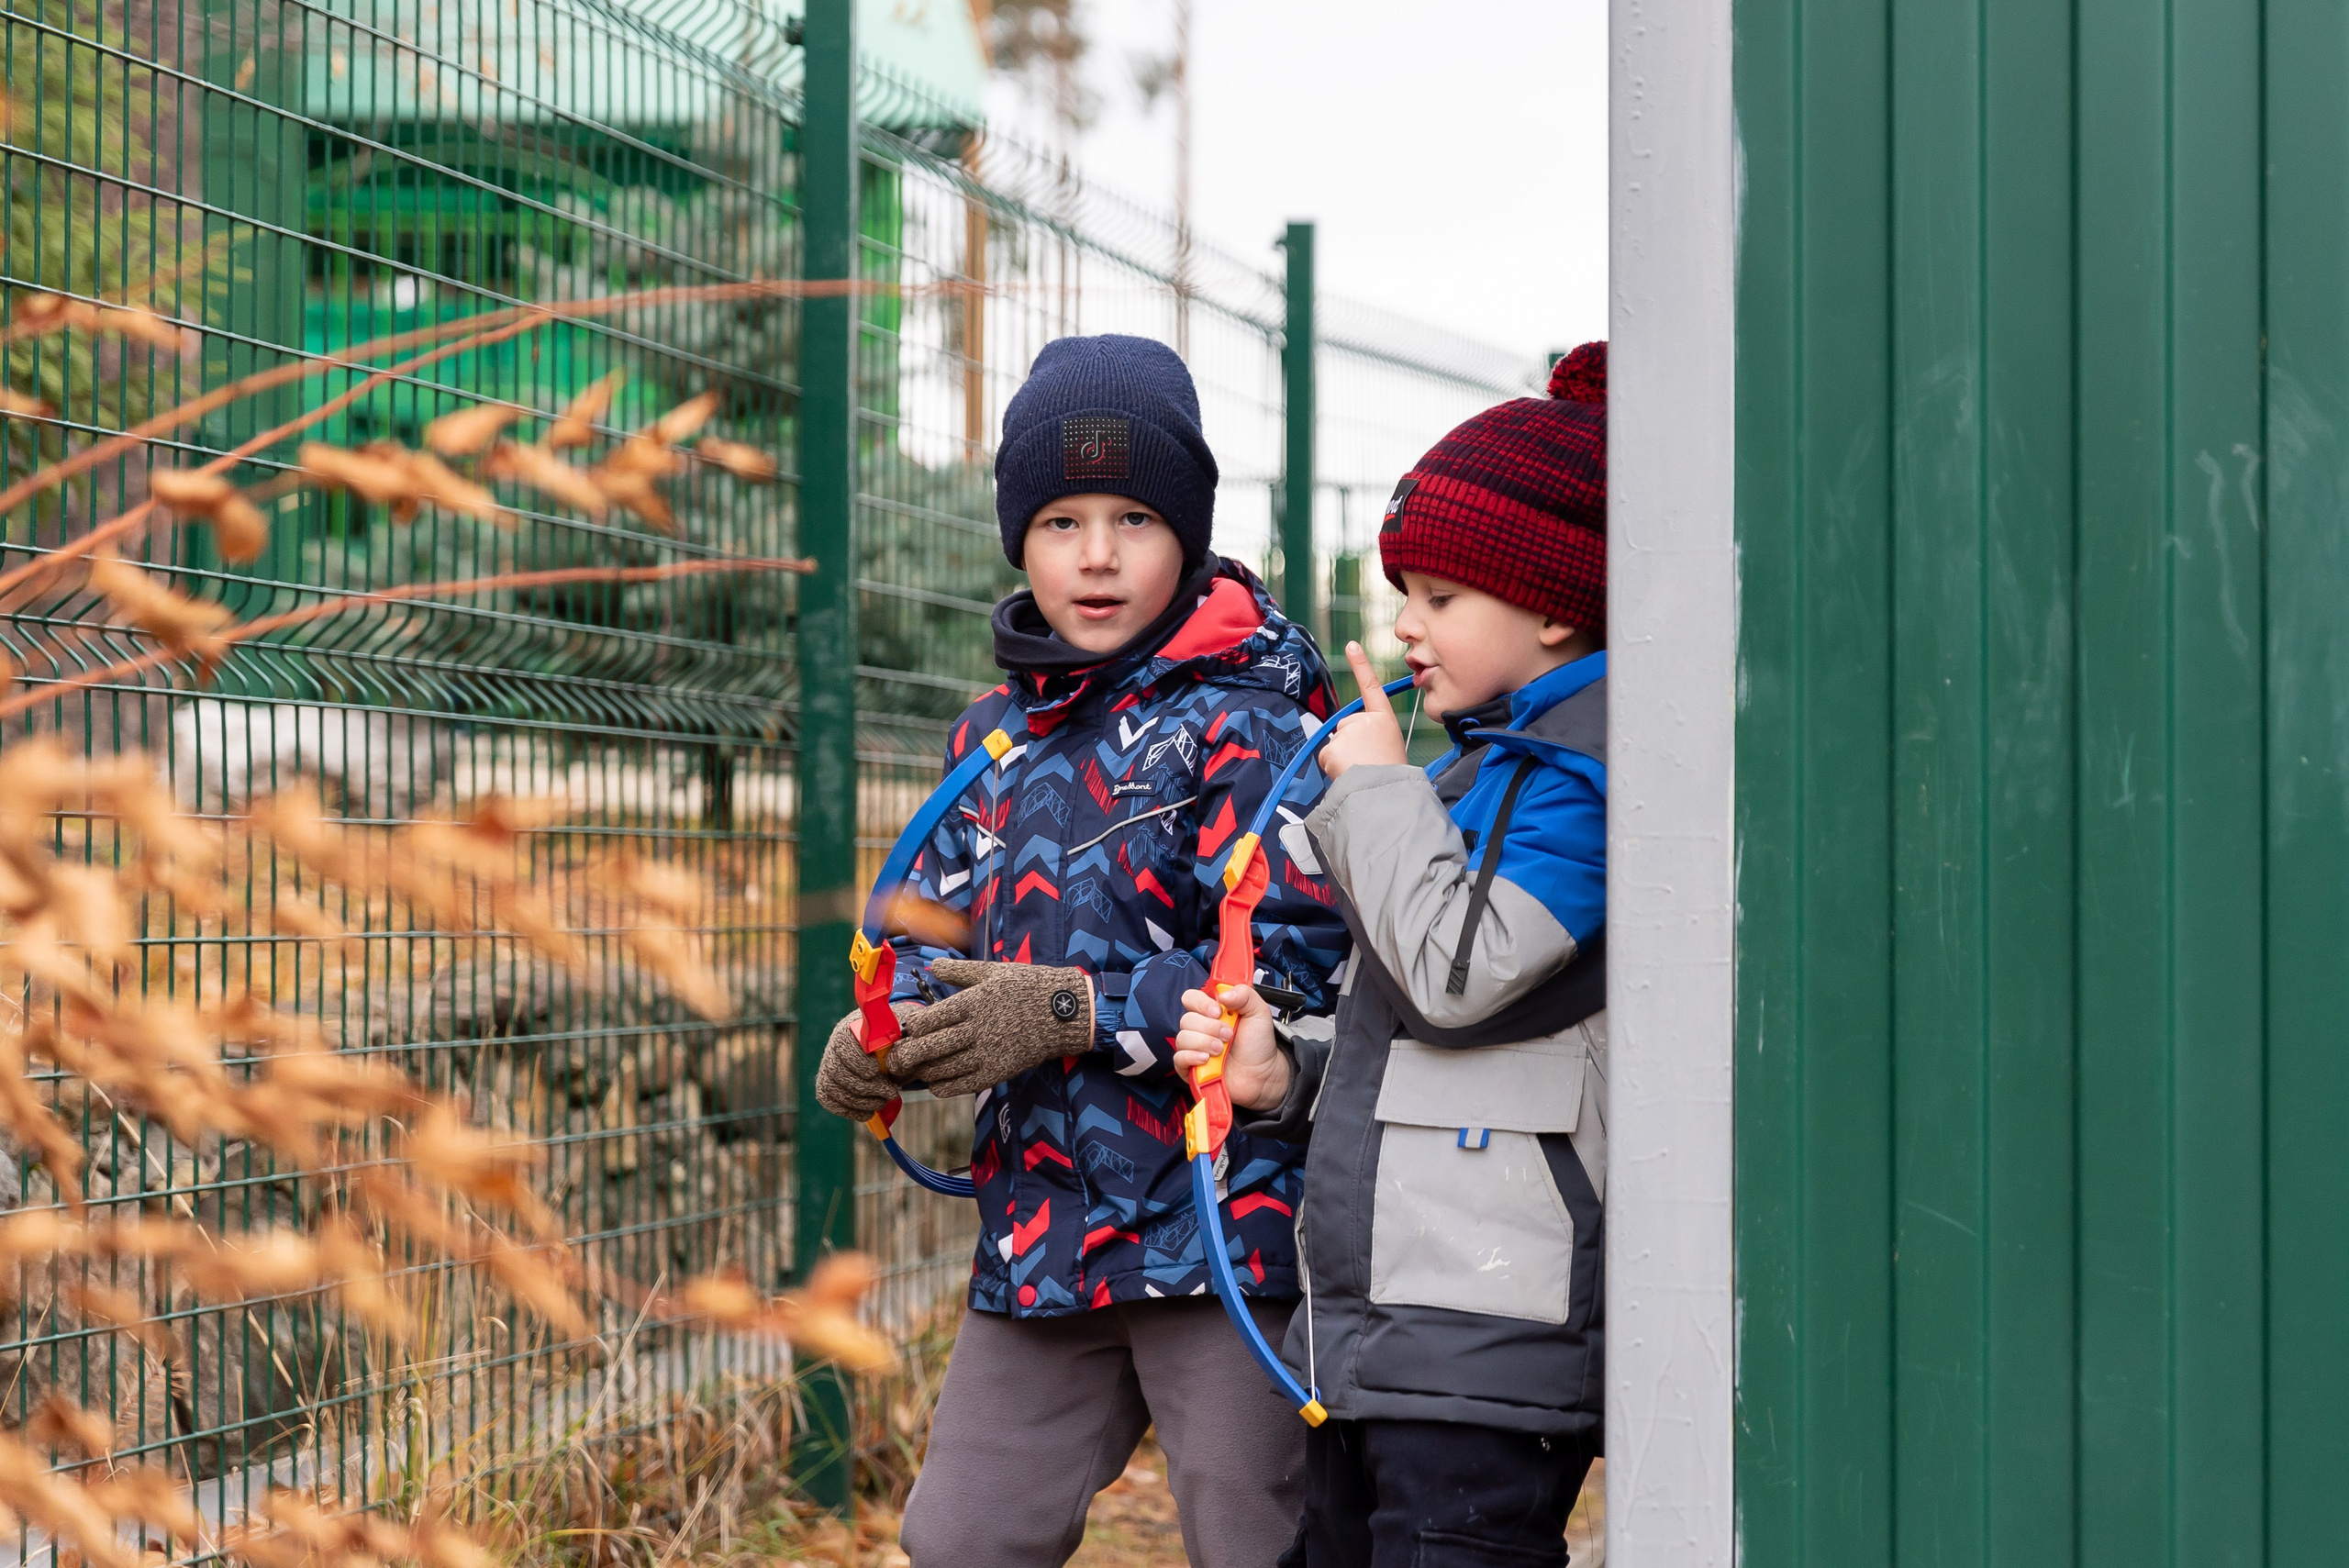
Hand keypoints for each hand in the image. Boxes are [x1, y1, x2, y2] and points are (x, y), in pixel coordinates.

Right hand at [814, 1006, 914, 1119]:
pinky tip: (868, 1113)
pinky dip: (849, 1110)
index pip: (845, 1046)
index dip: (859, 1062)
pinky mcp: (826, 1085)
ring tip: (882, 1102)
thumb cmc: (894, 1042)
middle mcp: (834, 1047)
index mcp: (851, 1029)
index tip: (877, 1070)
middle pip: (838, 1071)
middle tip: (890, 1093)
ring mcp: (827, 1067)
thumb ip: (900, 1044)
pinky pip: (829, 1101)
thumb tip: (900, 1058)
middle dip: (866, 1087)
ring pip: (833, 1089)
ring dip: (860, 1102)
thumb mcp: (901, 1038)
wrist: (884, 1050)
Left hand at [884, 958, 1094, 1097]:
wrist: (1061, 1014)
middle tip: (894, 1059)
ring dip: (923, 1071)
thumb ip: (959, 971)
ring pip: (942, 1069)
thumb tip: (933, 964)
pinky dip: (942, 1086)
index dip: (912, 1028)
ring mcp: (987, 1053)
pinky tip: (936, 1081)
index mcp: (973, 1002)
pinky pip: (961, 1085)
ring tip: (914, 1069)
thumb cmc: (1026, 988)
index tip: (908, 1029)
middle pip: (930, 1048)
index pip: (929, 1020)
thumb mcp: (993, 972)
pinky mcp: (997, 1072)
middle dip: (906, 1056)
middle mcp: (977, 1029)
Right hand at [1174, 983, 1291, 1111]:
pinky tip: (1207, 1059)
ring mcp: (1195, 1048)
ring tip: (1221, 1050)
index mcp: (1213, 1012)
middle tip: (1228, 1035)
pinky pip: (1179, 1058)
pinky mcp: (1191, 1067)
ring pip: (1182, 1038)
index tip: (1218, 1011)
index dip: (1201, 1003)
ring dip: (1204, 1043)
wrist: (1262, 1074)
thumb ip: (1245, 995)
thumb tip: (1224, 993)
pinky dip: (1192, 1057)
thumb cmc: (1258, 1045)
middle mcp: (1201, 1028)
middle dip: (1209, 1027)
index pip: (1191, 998)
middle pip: (1186, 1019)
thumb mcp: (1259, 1013)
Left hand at [1318, 643, 1408, 778]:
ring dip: (1342, 758)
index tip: (1351, 645)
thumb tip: (1345, 746)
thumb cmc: (1391, 776)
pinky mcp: (1334, 746)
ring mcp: (1349, 731)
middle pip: (1346, 728)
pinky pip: (1327, 757)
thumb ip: (1369, 739)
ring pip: (1336, 744)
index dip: (1360, 664)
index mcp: (1384, 720)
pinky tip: (1349, 773)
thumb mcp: (1388, 748)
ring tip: (1360, 770)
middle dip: (1350, 745)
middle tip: (1367, 762)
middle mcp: (1366, 720)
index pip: (1371, 687)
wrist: (1387, 794)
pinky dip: (1333, 767)